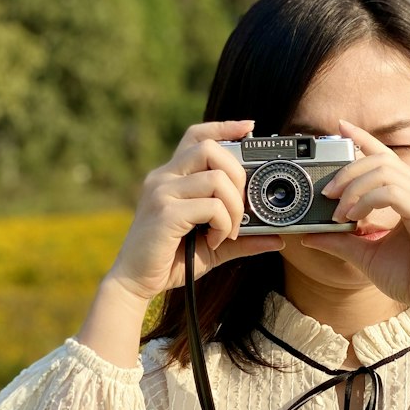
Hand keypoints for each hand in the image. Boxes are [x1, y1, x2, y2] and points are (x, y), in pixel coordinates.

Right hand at [109, 120, 284, 302]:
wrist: (134, 282)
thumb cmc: (171, 260)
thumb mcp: (212, 245)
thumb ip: (241, 237)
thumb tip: (275, 238)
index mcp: (171, 176)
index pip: (197, 136)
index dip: (224, 127)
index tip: (249, 128)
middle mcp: (163, 177)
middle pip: (210, 148)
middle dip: (238, 175)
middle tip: (241, 208)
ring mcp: (161, 193)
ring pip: (215, 178)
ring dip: (234, 206)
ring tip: (229, 230)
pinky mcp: (165, 213)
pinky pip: (210, 206)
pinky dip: (223, 224)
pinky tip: (214, 240)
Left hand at [299, 119, 409, 317]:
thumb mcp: (366, 255)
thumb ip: (341, 240)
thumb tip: (309, 234)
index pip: (387, 156)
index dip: (364, 138)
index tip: (341, 127)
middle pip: (381, 160)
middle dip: (348, 170)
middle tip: (326, 192)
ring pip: (386, 172)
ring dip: (354, 187)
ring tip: (339, 210)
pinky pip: (393, 193)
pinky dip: (367, 200)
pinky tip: (354, 216)